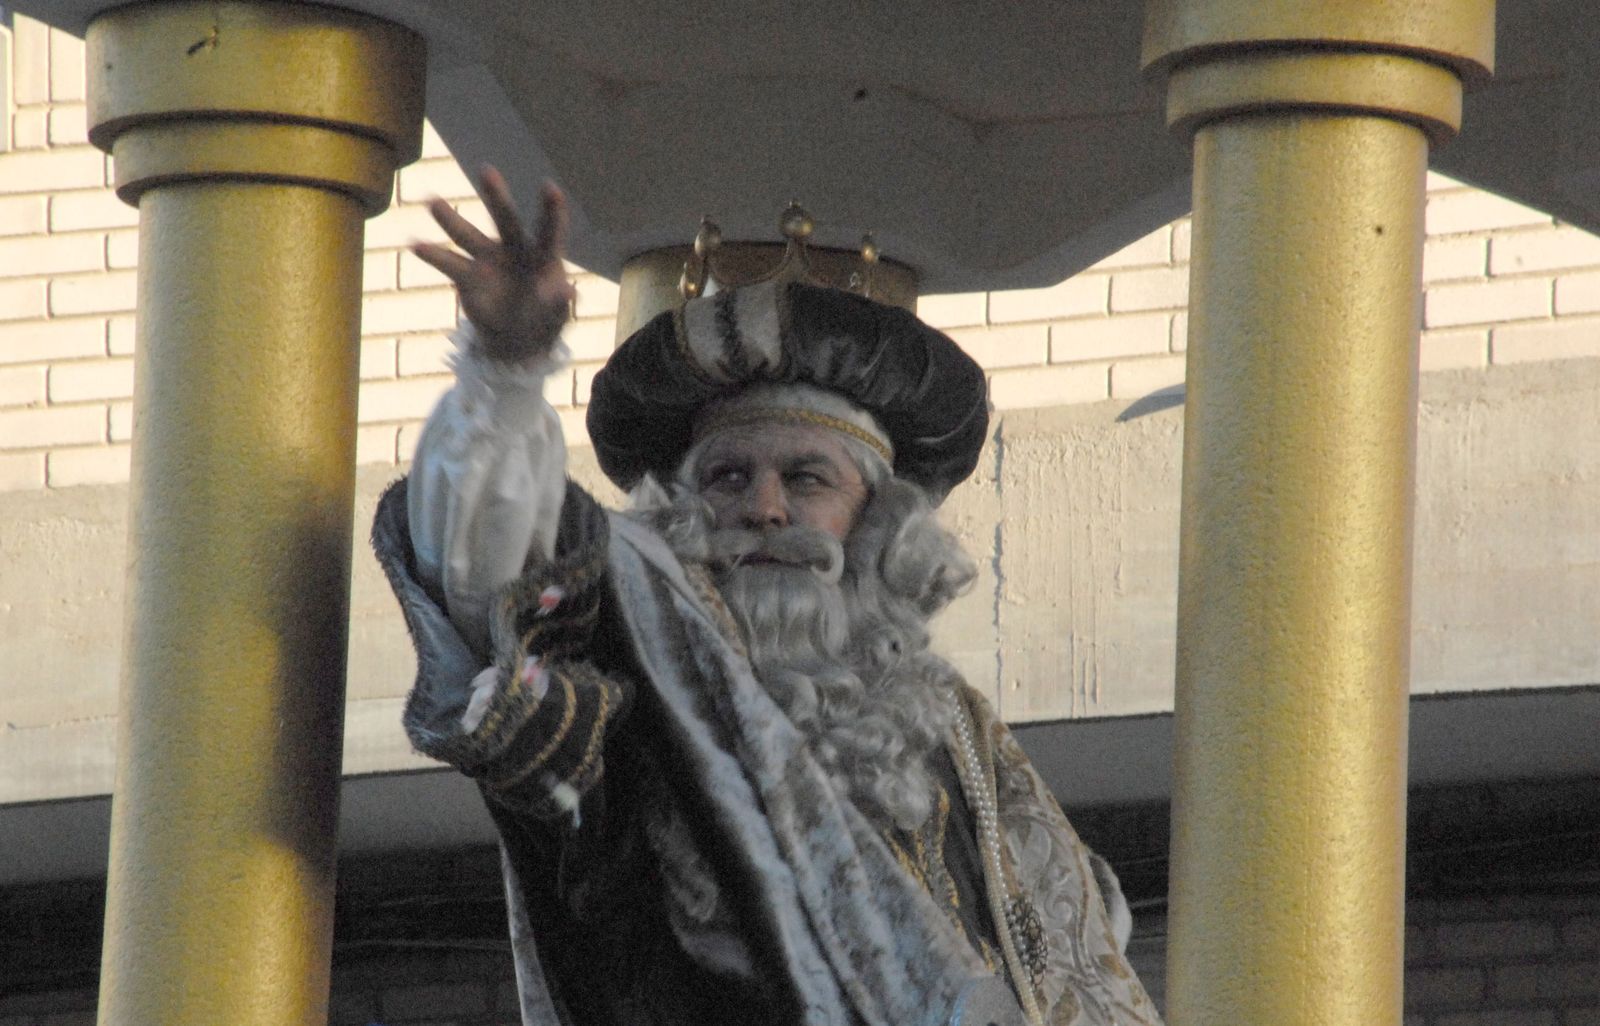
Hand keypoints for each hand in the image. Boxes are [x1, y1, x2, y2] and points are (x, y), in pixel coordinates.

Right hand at [411, 165, 575, 363]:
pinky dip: (432, 255)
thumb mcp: (554, 318)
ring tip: (431, 202)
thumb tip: (569, 293)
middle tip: (486, 170)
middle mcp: (514, 250)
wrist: (515, 339)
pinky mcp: (467, 276)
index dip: (551, 212)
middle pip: (506, 220)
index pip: (549, 232)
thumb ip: (559, 305)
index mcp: (544, 258)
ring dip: (450, 219)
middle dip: (496, 197)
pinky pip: (448, 263)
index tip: (550, 187)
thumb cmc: (543, 322)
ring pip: (468, 235)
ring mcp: (488, 259)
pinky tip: (415, 244)